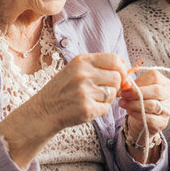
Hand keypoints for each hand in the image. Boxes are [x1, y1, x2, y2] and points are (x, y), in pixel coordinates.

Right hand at [0, 53, 126, 168]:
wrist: (43, 111)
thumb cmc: (62, 89)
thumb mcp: (76, 70)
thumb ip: (98, 67)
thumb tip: (125, 71)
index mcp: (82, 61)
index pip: (114, 59)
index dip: (121, 69)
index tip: (120, 76)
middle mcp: (84, 74)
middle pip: (117, 78)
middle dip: (114, 86)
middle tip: (102, 91)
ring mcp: (85, 91)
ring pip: (112, 94)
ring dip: (105, 99)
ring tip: (90, 99)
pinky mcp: (87, 108)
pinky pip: (106, 108)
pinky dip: (100, 110)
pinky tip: (87, 108)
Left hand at [118, 69, 169, 138]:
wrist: (142, 118)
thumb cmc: (139, 98)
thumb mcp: (136, 88)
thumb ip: (132, 85)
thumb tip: (125, 83)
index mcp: (163, 82)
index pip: (154, 76)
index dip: (139, 80)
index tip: (125, 85)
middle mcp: (168, 94)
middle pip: (156, 90)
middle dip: (137, 92)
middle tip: (123, 95)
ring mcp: (167, 109)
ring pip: (152, 105)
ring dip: (134, 104)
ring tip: (123, 103)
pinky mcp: (162, 122)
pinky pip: (150, 118)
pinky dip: (137, 114)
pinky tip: (129, 111)